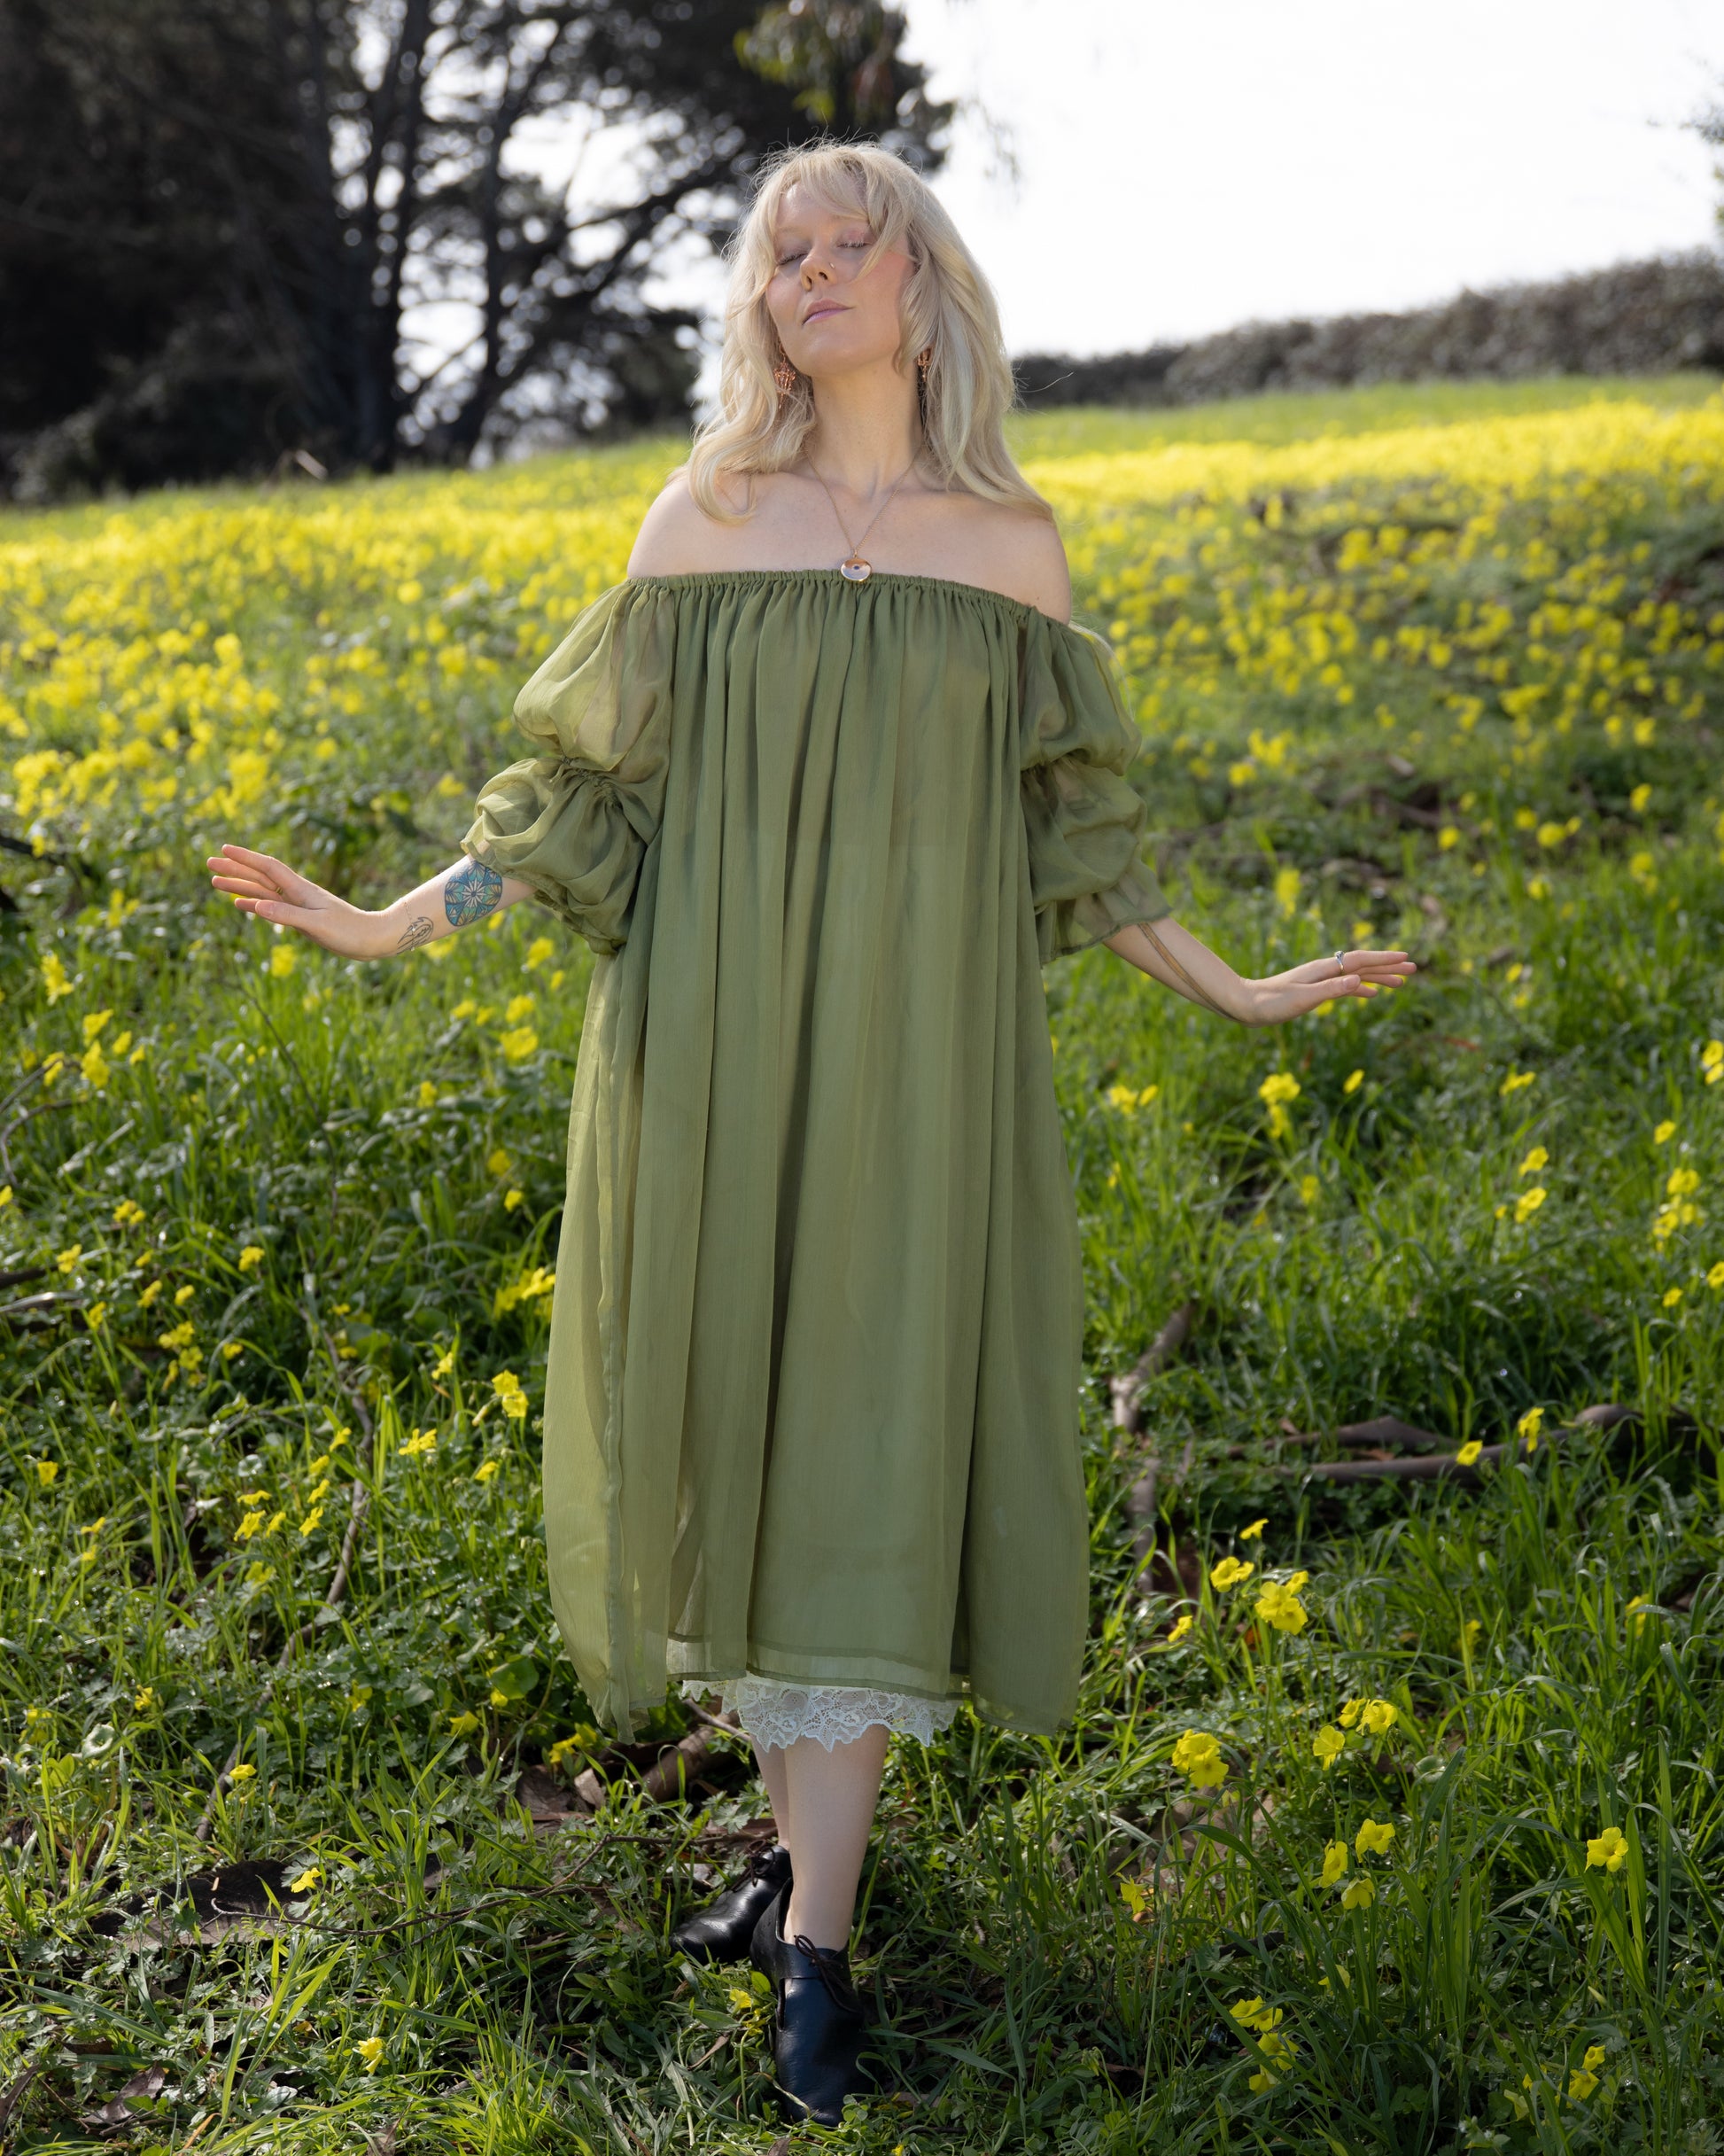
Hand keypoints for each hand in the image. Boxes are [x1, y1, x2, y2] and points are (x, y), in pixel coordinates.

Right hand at [207, 843, 394, 959]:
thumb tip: (255, 906)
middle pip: (260, 876)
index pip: (268, 868)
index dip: (246, 857)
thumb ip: (286, 915)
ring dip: (239, 885)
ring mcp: (298, 904)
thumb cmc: (349, 932)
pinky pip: (271, 906)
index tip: (224, 849)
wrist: (372, 939)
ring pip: (262, 891)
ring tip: (215, 881)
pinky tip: (240, 903)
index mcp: (301, 890)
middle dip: (235, 869)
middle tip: (209, 863)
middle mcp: (297, 893)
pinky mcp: (301, 917)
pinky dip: (254, 903)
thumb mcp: (316, 925)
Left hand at [1235, 948, 1415, 1025]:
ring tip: (1400, 983)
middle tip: (1413, 969)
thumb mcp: (1303, 999)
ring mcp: (1319, 979)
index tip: (1407, 959)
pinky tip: (1370, 995)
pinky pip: (1344, 986)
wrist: (1245, 1005)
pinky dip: (1360, 988)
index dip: (1384, 960)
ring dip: (1378, 977)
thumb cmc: (1271, 1004)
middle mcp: (1323, 970)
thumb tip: (1358, 980)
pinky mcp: (1313, 990)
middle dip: (1387, 967)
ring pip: (1355, 975)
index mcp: (1323, 970)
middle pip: (1362, 965)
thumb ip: (1331, 990)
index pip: (1360, 961)